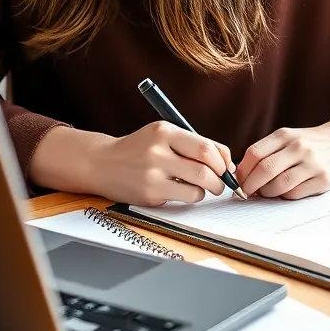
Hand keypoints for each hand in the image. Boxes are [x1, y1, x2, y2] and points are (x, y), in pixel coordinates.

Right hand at [90, 121, 236, 206]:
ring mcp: (152, 174)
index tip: (225, 166)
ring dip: (206, 190)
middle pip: (205, 170)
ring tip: (200, 187)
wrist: (101, 163)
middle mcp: (157, 151)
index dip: (222, 160)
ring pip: (197, 188)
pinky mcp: (149, 194)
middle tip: (220, 182)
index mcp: (164, 131)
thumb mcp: (163, 135)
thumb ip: (193, 144)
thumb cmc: (139, 149)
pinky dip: (190, 197)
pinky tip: (180, 191)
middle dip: (220, 180)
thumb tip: (228, 162)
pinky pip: (183, 199)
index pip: (205, 148)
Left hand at [235, 120, 329, 199]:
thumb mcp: (287, 138)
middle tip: (247, 192)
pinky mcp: (323, 180)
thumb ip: (266, 152)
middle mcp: (299, 147)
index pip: (254, 153)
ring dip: (268, 193)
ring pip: (279, 185)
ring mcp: (312, 163)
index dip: (243, 171)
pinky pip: (295, 194)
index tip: (238, 181)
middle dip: (251, 185)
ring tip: (267, 192)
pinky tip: (286, 191)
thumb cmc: (308, 143)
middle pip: (265, 170)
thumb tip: (242, 174)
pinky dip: (285, 196)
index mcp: (285, 135)